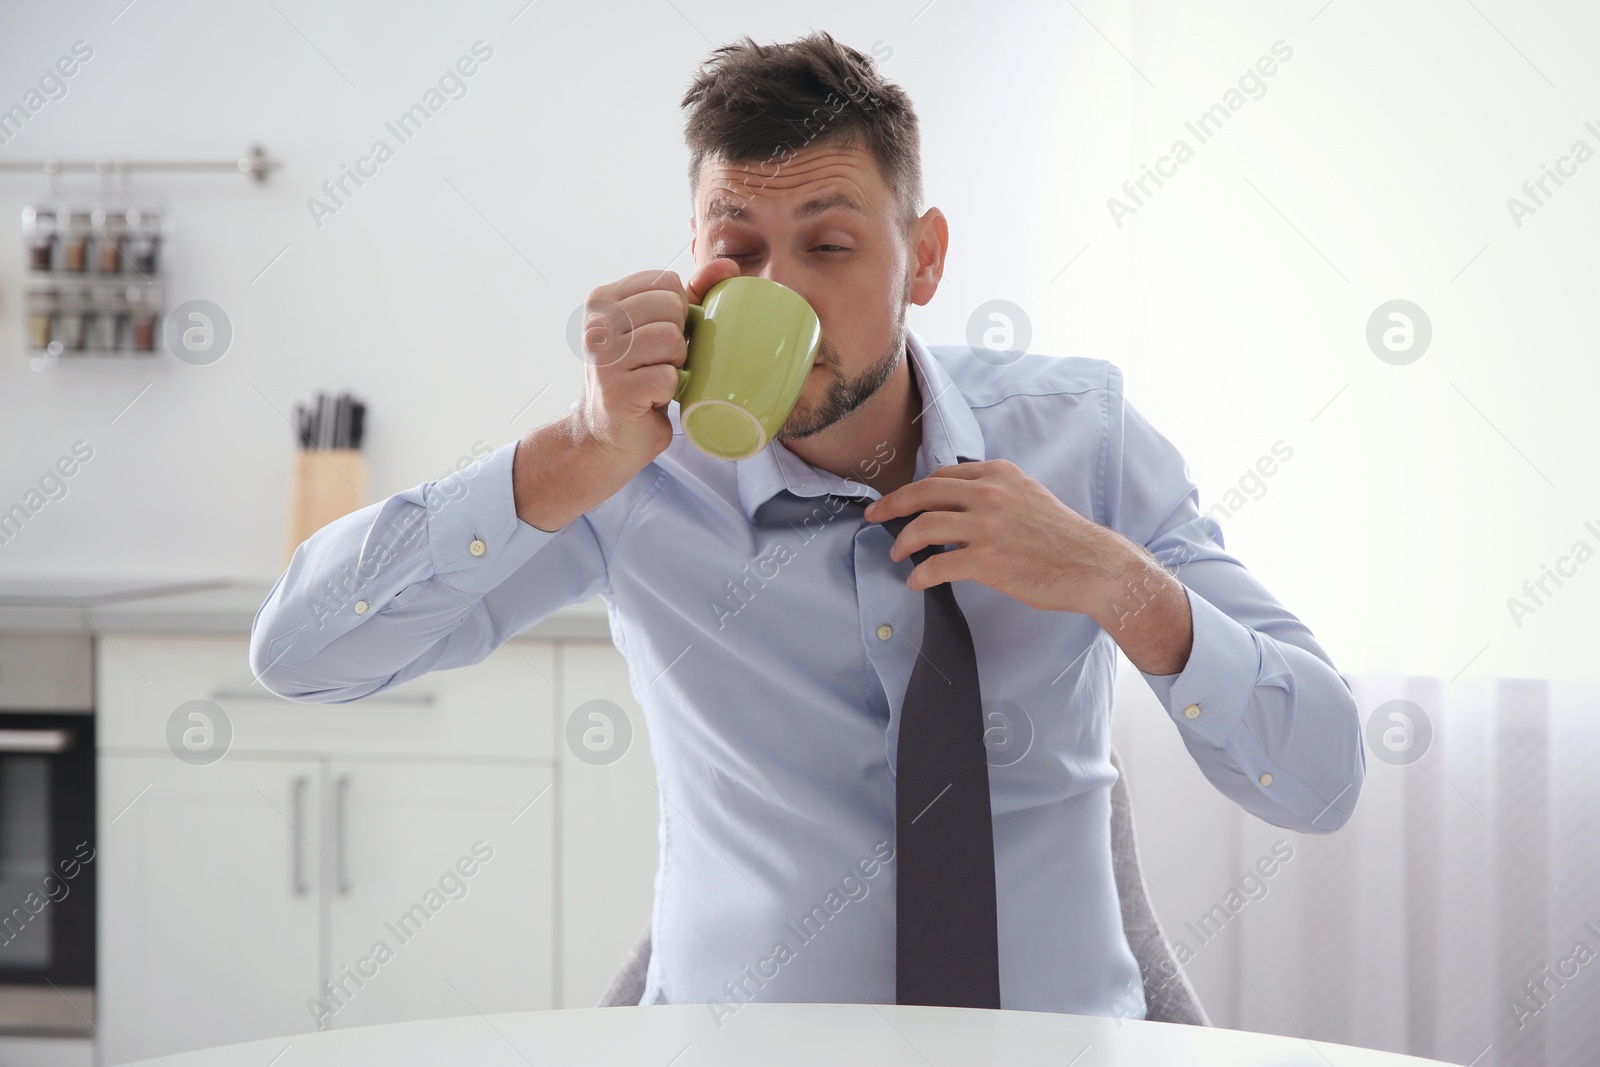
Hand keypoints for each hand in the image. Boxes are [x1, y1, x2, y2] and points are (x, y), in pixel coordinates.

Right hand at [576, 257, 740, 462]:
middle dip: (677, 336)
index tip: (659, 334)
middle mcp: (596, 325)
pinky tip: (652, 397)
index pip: (666, 281)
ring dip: (676, 363)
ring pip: (671, 339)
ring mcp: (603, 358)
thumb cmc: (639, 375)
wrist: (610, 434)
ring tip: (656, 376)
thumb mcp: (658, 327)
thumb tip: (728, 266)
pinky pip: (669, 377)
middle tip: (659, 360)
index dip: (677, 309)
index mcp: (602, 300)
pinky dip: (671, 390)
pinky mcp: (617, 392)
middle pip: (670, 306)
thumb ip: (691, 294)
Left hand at [865, 459, 1192, 672]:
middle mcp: (990, 493)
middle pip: (923, 493)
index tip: (899, 501)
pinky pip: (938, 564)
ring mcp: (988, 526)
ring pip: (924, 526)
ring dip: (903, 542)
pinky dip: (920, 575)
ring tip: (896, 555)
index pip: (942, 476)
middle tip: (875, 518)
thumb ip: (994, 491)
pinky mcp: (988, 560)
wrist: (1092, 564)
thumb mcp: (1028, 494)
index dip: (914, 489)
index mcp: (999, 474)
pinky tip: (917, 582)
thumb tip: (956, 502)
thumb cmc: (1062, 536)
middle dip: (892, 506)